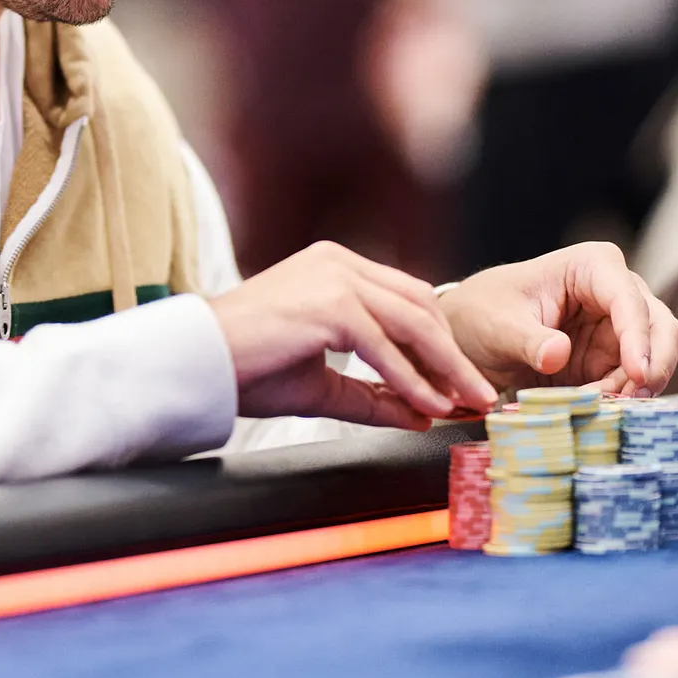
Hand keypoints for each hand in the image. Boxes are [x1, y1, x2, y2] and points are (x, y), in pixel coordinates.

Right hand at [210, 243, 499, 427]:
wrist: (196, 362)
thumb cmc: (246, 368)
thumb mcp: (320, 383)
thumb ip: (370, 394)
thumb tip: (422, 415)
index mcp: (335, 268)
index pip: (407, 298)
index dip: (439, 341)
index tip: (462, 382)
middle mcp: (339, 262)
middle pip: (420, 305)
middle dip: (454, 353)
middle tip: (481, 394)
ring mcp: (335, 278)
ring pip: (413, 322)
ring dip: (445, 367)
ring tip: (468, 402)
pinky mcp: (331, 304)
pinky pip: (386, 347)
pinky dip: (412, 379)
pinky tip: (429, 406)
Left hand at [441, 242, 677, 399]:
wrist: (472, 334)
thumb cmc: (484, 312)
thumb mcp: (499, 326)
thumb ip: (529, 340)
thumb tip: (558, 354)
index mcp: (591, 266)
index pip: (628, 298)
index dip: (639, 336)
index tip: (638, 373)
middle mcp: (616, 292)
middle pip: (660, 326)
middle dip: (655, 365)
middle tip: (633, 402)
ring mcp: (619, 328)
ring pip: (654, 360)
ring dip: (634, 390)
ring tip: (602, 412)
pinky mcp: (613, 360)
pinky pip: (632, 383)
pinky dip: (621, 401)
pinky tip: (597, 413)